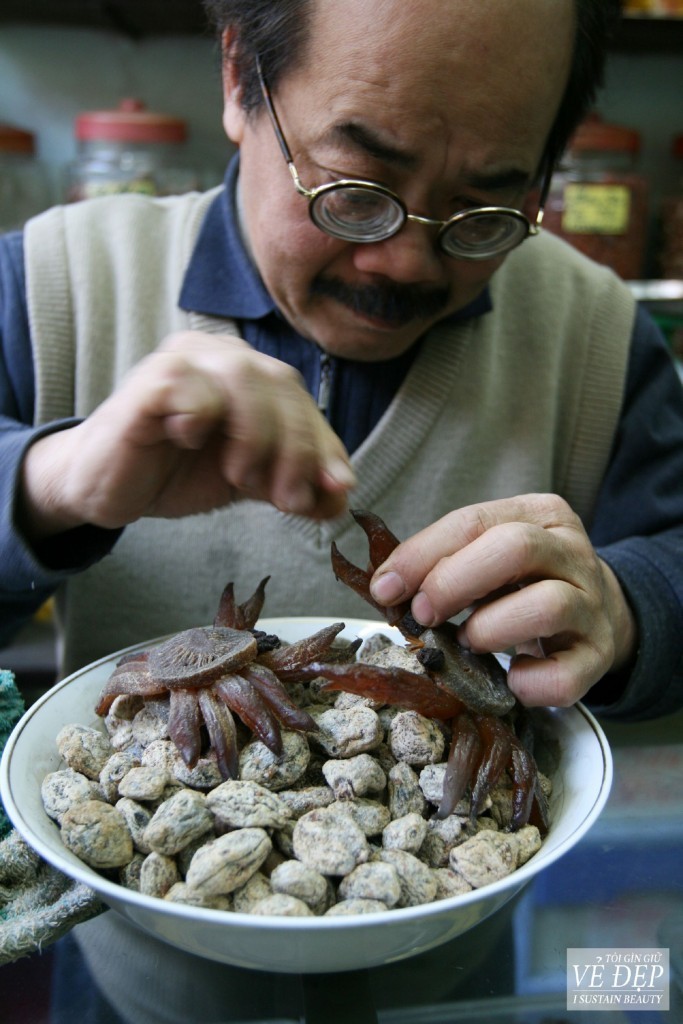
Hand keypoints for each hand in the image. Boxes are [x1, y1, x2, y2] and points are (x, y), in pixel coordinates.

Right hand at [20, 332, 355, 538]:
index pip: (301, 400)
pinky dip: (201, 418)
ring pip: (243, 380)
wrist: (110, 488)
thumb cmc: (177, 474)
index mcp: (249, 372)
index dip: (324, 445)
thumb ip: (294, 483)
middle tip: (291, 499)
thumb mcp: (249, 483)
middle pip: (281, 385)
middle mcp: (220, 355)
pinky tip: (189, 440)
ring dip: (257, 437)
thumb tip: (341, 498)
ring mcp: (182, 362)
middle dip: (297, 448)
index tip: (337, 491)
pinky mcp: (148, 382)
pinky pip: (189, 388)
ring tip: (242, 476)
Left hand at [368, 494, 637, 706]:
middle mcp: (572, 552)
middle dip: (453, 583)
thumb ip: (444, 562)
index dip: (422, 555)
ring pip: (546, 605)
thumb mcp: (489, 556)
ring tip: (468, 642)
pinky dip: (529, 683)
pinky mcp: (599, 654)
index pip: (473, 521)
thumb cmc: (526, 583)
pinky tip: (511, 679)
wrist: (599, 614)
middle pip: (515, 549)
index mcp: (540, 515)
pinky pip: (565, 675)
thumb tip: (386, 586)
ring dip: (490, 629)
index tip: (385, 587)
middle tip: (422, 614)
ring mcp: (591, 604)